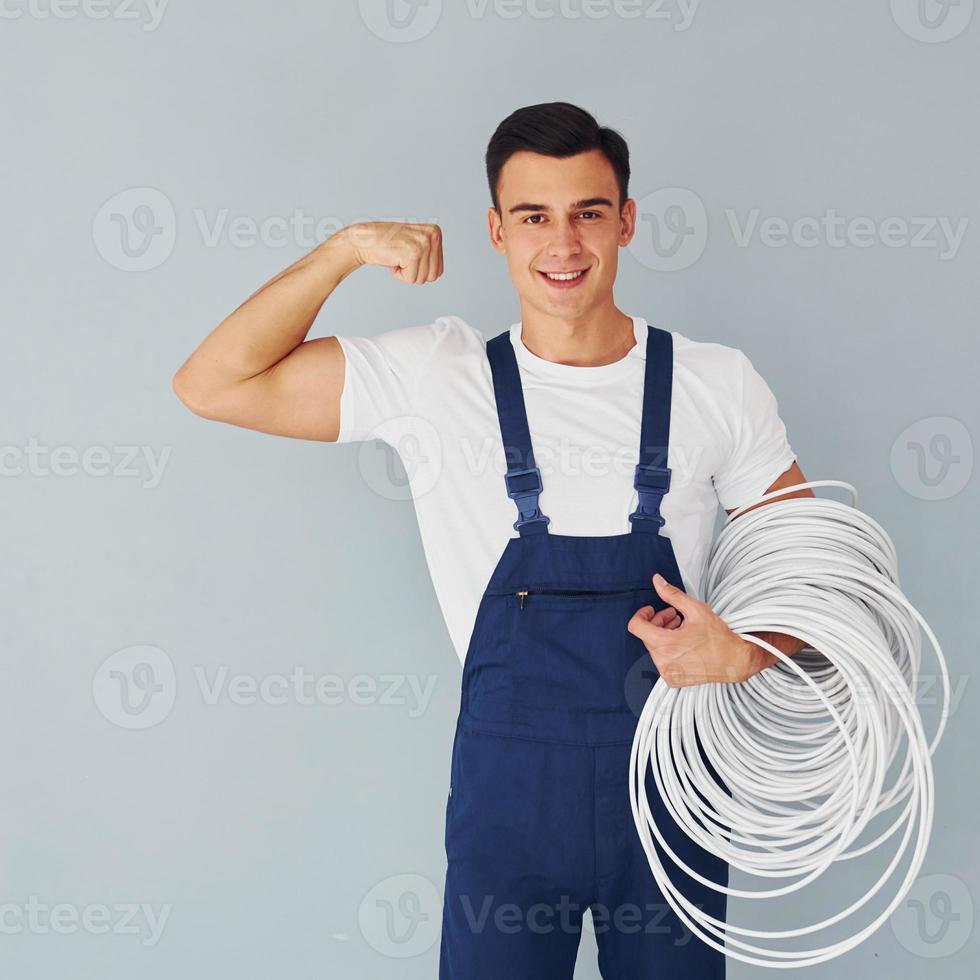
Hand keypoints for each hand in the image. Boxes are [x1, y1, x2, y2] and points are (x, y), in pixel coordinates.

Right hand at [340, 221, 443, 284]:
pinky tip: (393, 260)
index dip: (420, 270)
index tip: (408, 256)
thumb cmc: (388, 244)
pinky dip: (399, 275)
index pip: (438, 270)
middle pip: (432, 276)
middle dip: (415, 273)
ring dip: (406, 273)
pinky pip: (411, 279)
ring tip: (397, 257)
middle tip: (402, 257)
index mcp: (436, 233)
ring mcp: (423, 244)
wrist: (365, 240)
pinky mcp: (413, 254)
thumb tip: (438, 274)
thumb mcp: (415, 244)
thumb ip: (430, 255)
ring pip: (422, 279)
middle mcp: (432, 236)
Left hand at [627, 573, 770, 687]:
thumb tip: (657, 580)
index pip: (636, 626)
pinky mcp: (673, 680)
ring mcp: (667, 673)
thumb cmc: (718, 637)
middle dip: (658, 622)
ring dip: (664, 635)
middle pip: (647, 636)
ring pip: (655, 648)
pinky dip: (669, 650)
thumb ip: (672, 594)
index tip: (652, 609)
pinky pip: (662, 661)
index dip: (642, 614)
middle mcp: (663, 661)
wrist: (735, 661)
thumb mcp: (695, 609)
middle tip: (674, 615)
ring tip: (682, 628)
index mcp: (665, 644)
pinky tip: (684, 644)